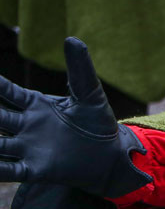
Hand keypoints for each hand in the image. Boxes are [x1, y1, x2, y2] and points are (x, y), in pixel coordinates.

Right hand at [0, 38, 150, 197]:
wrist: (111, 156)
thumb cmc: (99, 122)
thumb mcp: (89, 94)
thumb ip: (80, 69)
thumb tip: (72, 39)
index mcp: (36, 106)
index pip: (5, 93)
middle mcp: (26, 126)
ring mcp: (27, 148)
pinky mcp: (34, 168)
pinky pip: (8, 170)